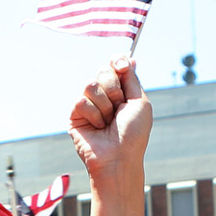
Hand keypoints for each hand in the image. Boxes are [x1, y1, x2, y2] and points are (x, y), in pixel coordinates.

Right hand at [68, 57, 151, 180]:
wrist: (119, 158)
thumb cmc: (133, 134)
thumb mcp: (140, 102)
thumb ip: (132, 79)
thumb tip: (128, 58)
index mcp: (121, 91)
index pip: (114, 64)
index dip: (116, 61)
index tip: (122, 66)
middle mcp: (105, 95)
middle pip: (102, 70)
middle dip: (113, 88)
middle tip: (118, 107)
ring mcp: (89, 104)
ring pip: (90, 84)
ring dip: (104, 104)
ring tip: (108, 122)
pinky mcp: (75, 115)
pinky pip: (81, 100)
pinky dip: (93, 114)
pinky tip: (98, 128)